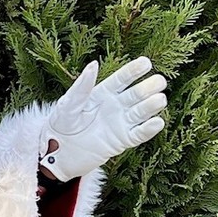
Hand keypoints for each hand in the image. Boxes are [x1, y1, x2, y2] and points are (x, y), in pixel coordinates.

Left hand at [39, 57, 167, 181]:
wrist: (57, 153)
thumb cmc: (60, 125)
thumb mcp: (68, 104)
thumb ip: (82, 87)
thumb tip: (94, 64)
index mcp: (103, 93)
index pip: (122, 79)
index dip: (134, 70)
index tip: (146, 62)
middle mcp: (115, 106)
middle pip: (136, 94)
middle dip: (149, 87)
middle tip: (160, 81)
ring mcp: (120, 123)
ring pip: (141, 112)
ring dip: (152, 106)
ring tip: (160, 99)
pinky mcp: (122, 141)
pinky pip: (139, 134)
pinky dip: (149, 129)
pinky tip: (158, 121)